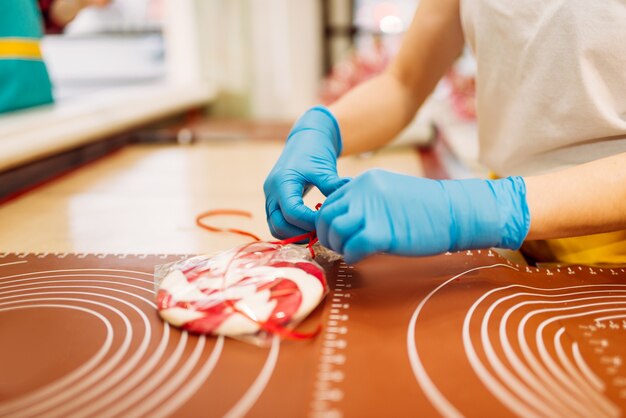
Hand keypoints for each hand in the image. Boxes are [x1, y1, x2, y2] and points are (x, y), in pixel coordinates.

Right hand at [264, 106, 348, 238]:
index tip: (327, 223)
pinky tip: (310, 228)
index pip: (292, 212)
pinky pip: (278, 223)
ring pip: (275, 228)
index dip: (309, 223)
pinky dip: (291, 230)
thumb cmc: (315, 150)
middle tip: (322, 232)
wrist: (305, 139)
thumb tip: (347, 201)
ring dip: (295, 234)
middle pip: (279, 225)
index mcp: (282, 182)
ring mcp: (270, 198)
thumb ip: (332, 185)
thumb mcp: (323, 167)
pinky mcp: (274, 202)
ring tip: (316, 232)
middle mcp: (271, 192)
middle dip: (300, 233)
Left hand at [316, 169, 529, 263]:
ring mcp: (371, 211)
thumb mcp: (389, 192)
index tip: (339, 235)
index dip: (329, 222)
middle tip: (342, 247)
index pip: (330, 202)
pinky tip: (362, 257)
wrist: (455, 211)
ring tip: (352, 251)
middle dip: (329, 236)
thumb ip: (366, 201)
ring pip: (334, 231)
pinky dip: (352, 256)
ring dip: (339, 246)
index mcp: (363, 182)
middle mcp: (362, 192)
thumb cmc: (426, 207)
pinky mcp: (382, 233)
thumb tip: (345, 219)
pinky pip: (352, 248)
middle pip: (326, 217)